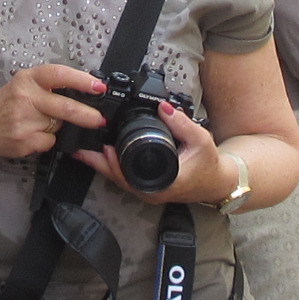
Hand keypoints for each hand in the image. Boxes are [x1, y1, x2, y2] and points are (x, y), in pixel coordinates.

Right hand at [0, 64, 113, 164]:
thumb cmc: (6, 105)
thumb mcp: (23, 85)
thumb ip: (49, 86)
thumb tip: (84, 91)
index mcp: (28, 79)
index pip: (59, 75)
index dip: (82, 80)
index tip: (99, 87)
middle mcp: (25, 97)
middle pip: (65, 107)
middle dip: (87, 115)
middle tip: (100, 119)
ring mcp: (24, 121)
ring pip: (58, 126)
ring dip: (59, 126)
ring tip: (42, 122)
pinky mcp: (24, 141)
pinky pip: (49, 141)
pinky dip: (47, 140)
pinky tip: (33, 134)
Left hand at [74, 96, 230, 202]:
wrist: (217, 181)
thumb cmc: (209, 164)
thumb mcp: (200, 140)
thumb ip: (182, 123)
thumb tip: (164, 107)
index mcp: (163, 183)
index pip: (132, 177)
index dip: (115, 164)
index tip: (104, 149)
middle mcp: (152, 191)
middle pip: (118, 180)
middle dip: (98, 163)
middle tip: (81, 149)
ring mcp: (149, 192)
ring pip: (118, 181)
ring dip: (101, 166)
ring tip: (84, 151)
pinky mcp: (147, 188)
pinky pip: (124, 179)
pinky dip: (111, 167)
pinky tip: (102, 156)